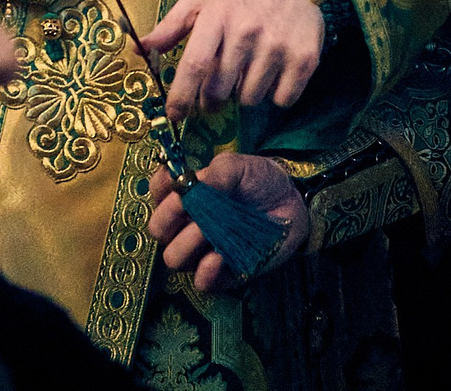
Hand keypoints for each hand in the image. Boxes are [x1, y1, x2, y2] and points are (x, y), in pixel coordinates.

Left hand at [140, 0, 325, 119]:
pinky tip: (272, 73)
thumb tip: (140, 49)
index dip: (181, 96)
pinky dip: (274, 95)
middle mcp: (247, 30)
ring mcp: (278, 46)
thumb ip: (170, 25)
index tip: (174, 115)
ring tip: (247, 70)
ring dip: (243, 94)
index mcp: (218, 14)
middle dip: (211, 100)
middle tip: (215, 90)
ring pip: (248, 99)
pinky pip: (280, 100)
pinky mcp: (304, 60)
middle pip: (219, 90)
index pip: (195, 65)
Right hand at [144, 153, 309, 291]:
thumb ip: (215, 172)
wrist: (292, 203)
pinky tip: (217, 257)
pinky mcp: (224, 274)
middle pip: (159, 231)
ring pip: (175, 258)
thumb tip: (190, 185)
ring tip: (207, 232)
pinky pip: (202, 283)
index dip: (160, 189)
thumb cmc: (260, 181)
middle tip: (187, 209)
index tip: (175, 180)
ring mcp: (204, 251)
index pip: (157, 194)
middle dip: (168, 220)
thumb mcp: (238, 166)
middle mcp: (187, 225)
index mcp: (186, 196)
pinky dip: (204, 271)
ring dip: (187, 244)